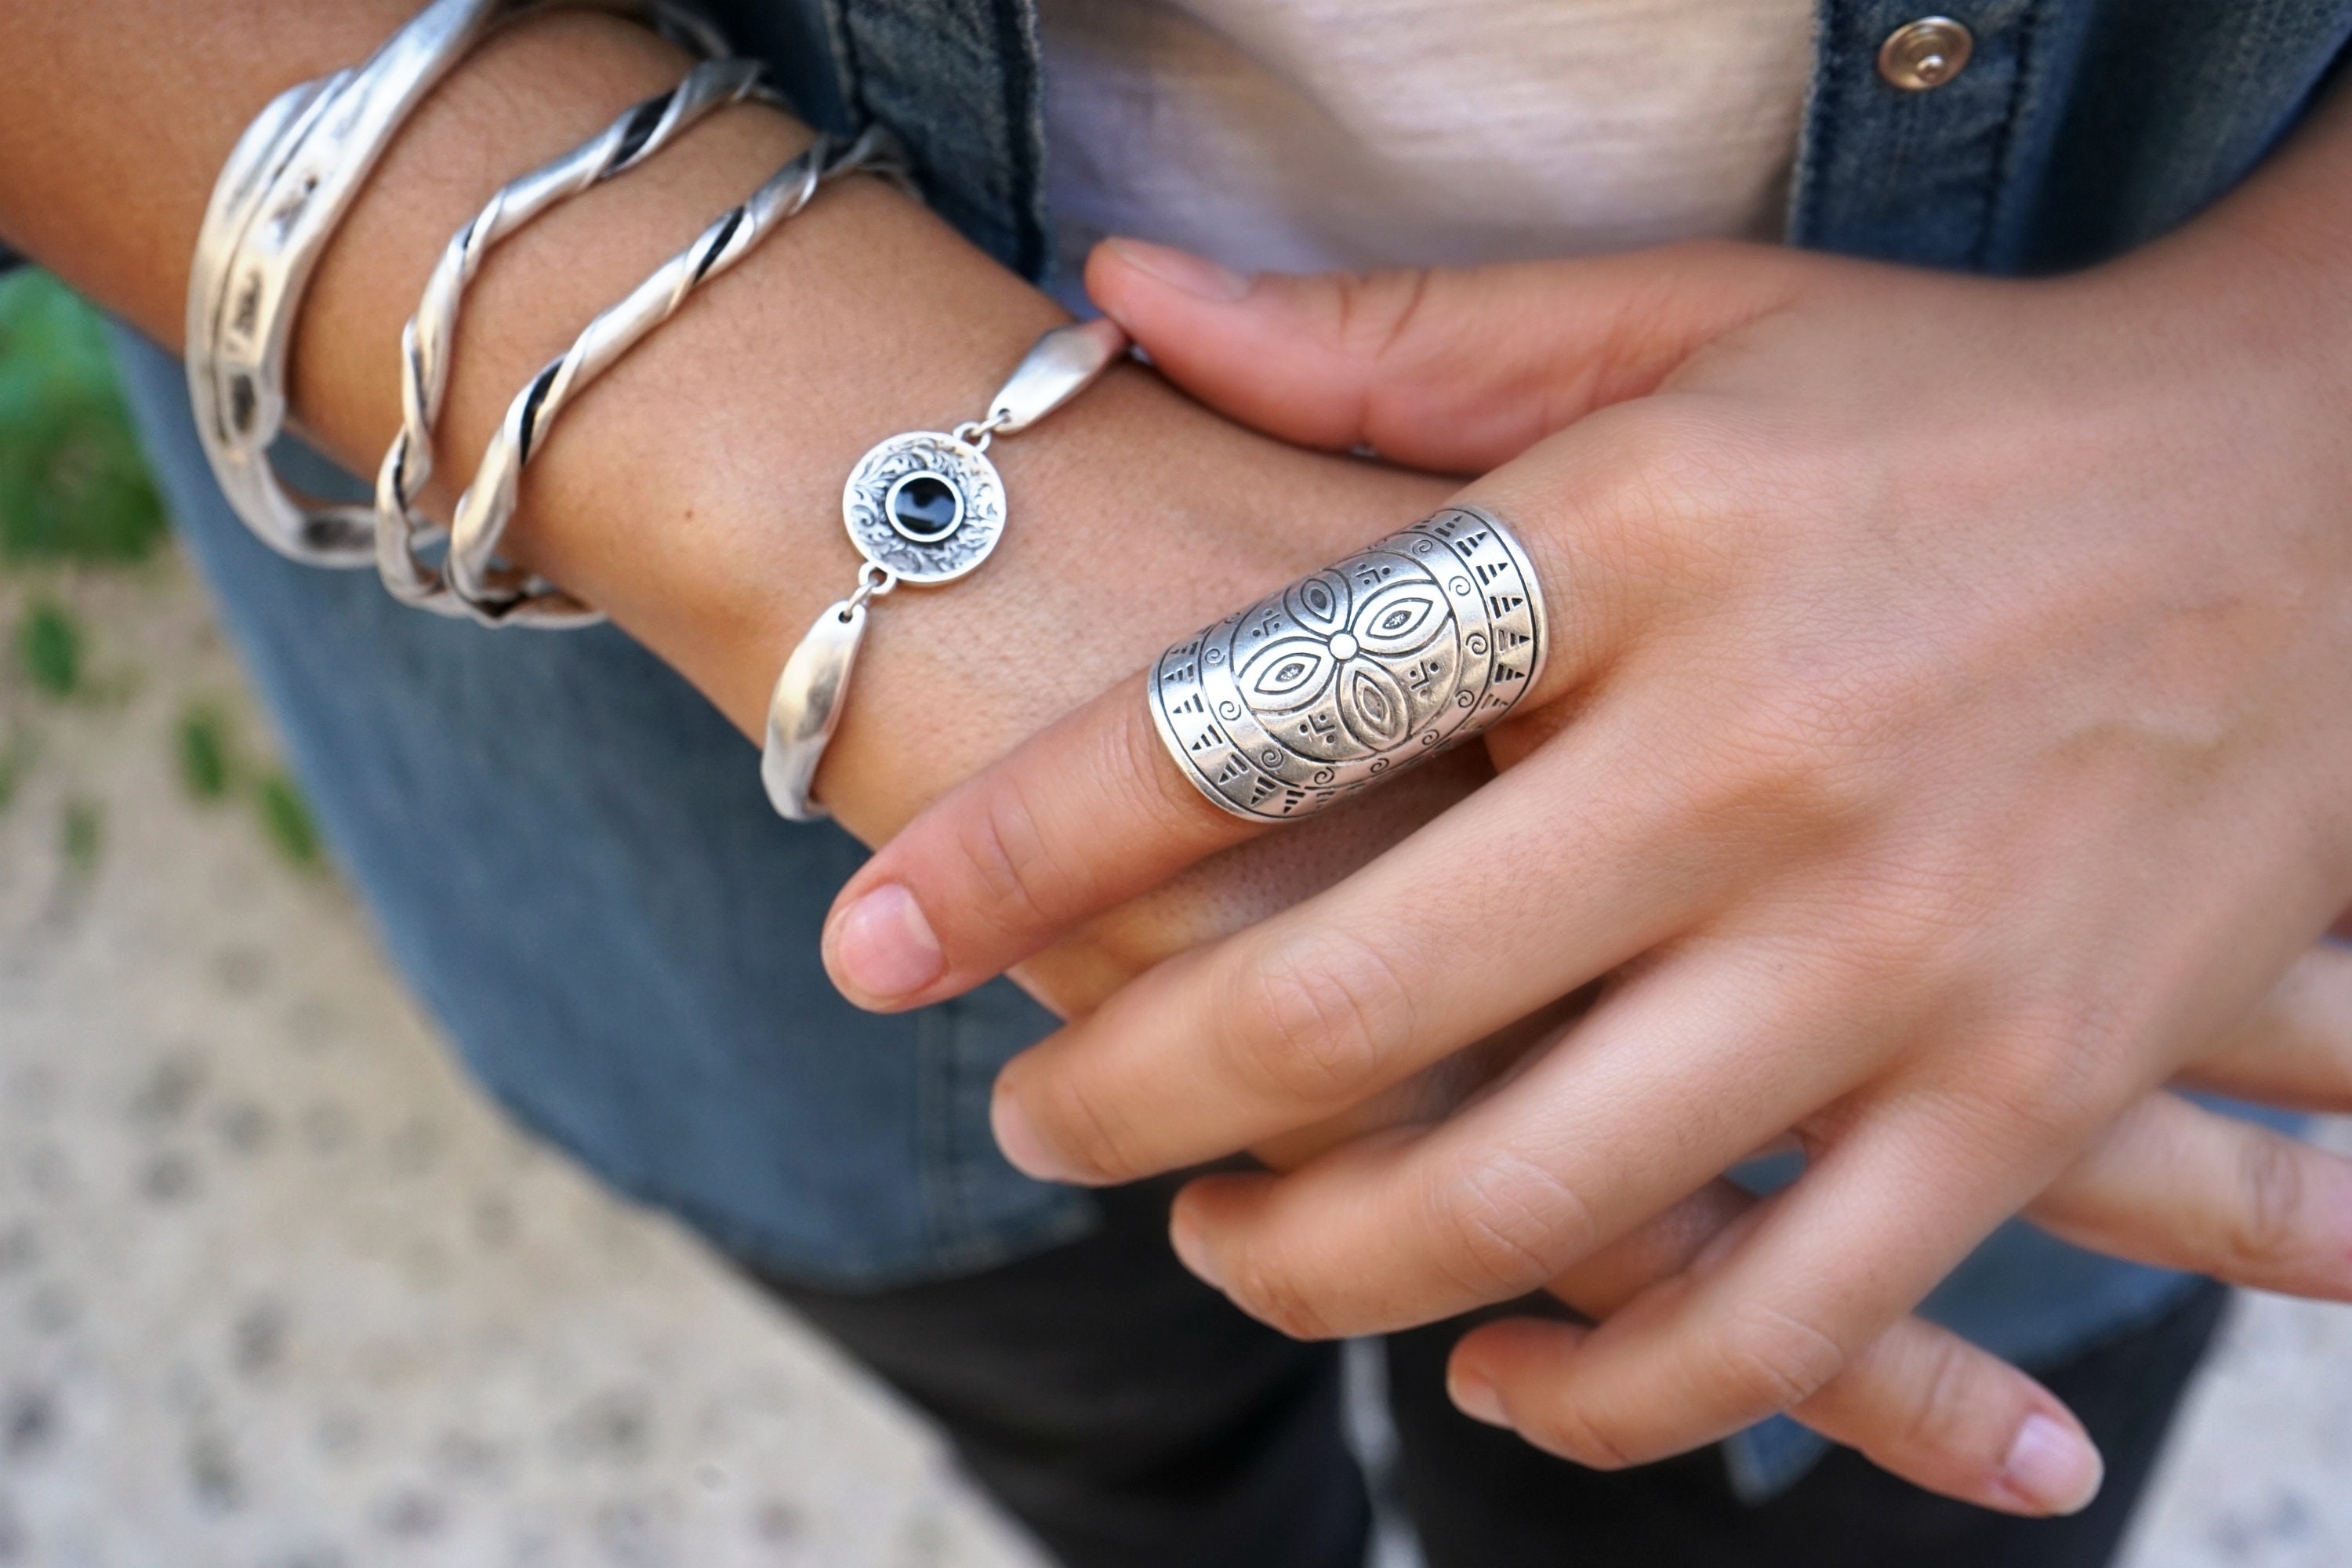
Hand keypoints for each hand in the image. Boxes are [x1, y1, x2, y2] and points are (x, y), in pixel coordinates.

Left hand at [821, 92, 2351, 1490]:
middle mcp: (1749, 756)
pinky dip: (1613, 1391)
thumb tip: (1109, 296)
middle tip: (1033, 1119)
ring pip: (1544, 1202)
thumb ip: (1381, 342)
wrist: (2328, 485)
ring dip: (1325, 1263)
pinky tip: (1497, 1368)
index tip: (873, 941)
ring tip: (1224, 1240)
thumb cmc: (1951, 412)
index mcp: (1630, 544)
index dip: (1022, 849)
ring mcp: (1902, 949)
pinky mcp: (2032, 1095)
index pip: (1253, 717)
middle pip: (1355, 998)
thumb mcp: (1677, 327)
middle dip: (1131, 1099)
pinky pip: (1787, 1316)